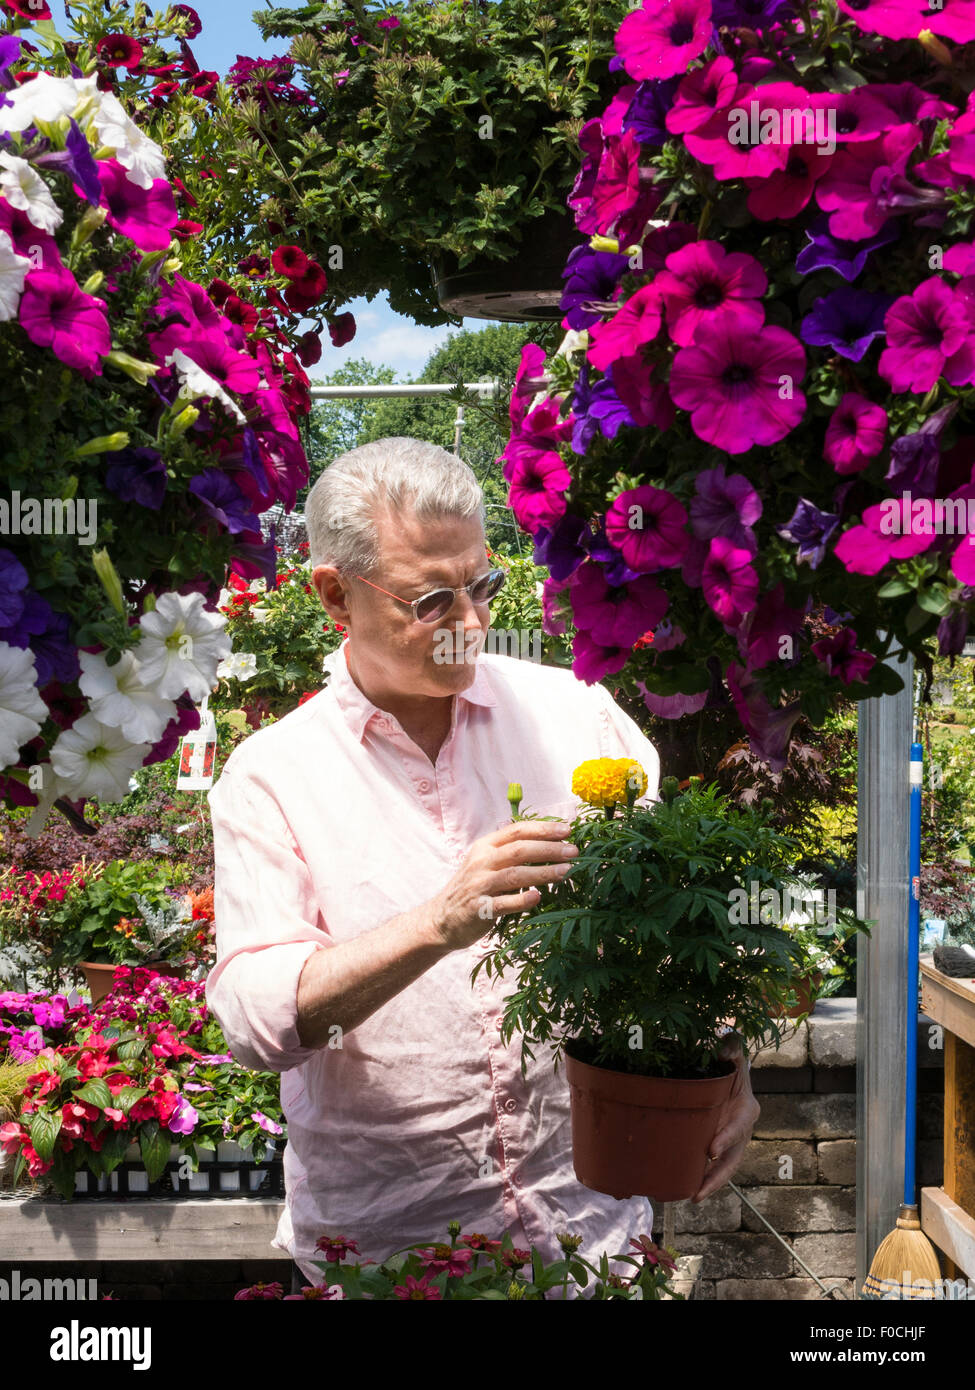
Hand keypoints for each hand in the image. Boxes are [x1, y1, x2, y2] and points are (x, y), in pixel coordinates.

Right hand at [429, 819, 578, 951]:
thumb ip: (509, 851)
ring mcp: (479, 885)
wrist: (441, 919)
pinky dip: (522, 900)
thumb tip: (547, 839)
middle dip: (549, 849)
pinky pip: (504, 903)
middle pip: (519, 849)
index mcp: (485, 846)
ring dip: (543, 872)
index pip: (517, 830)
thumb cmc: (472, 888)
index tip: (567, 830)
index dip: (543, 829)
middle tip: (573, 851)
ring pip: (515, 874)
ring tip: (566, 871)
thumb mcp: (484, 862)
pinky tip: (538, 898)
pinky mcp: (479, 909)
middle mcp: (481, 862)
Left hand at [690, 1032, 759, 1203]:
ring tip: (691, 1197)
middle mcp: (740, 1129)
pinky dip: (698, 1176)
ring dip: (708, 1184)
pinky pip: (708, 1163)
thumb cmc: (728, 1059)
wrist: (723, 1069)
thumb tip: (723, 1046)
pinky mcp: (713, 1143)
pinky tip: (682, 1187)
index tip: (711, 1150)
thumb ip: (730, 1046)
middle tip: (700, 1190)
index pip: (738, 1127)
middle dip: (718, 1177)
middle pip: (732, 1158)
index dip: (727, 1138)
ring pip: (722, 1167)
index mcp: (746, 1108)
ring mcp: (727, 1140)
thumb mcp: (732, 1050)